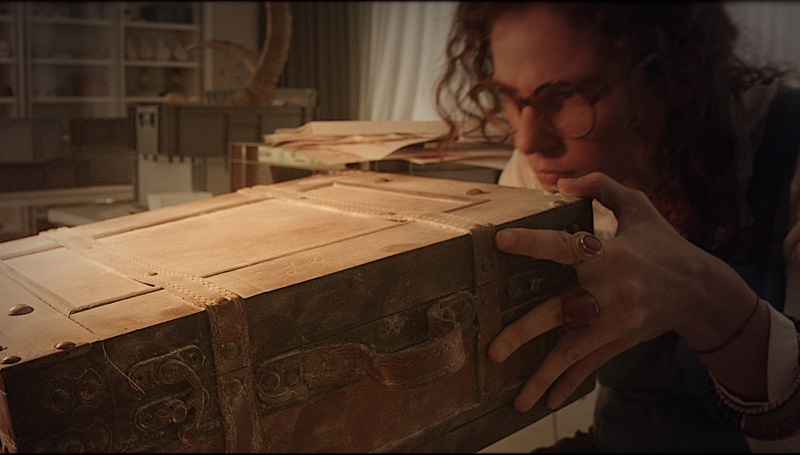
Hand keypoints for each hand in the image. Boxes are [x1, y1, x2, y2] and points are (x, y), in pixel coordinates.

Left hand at [490, 172, 749, 411]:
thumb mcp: (639, 206)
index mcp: (610, 253)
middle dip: (526, 332)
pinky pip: (591, 364)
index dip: (533, 242)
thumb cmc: (663, 243)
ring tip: (516, 399)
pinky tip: (547, 402)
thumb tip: (562, 183)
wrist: (701, 289)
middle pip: (562, 312)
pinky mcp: (621, 339)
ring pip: (573, 351)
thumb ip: (602, 187)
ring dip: (544, 376)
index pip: (564, 245)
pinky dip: (569, 384)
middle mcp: (611, 290)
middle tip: (493, 350)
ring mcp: (616, 321)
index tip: (500, 241)